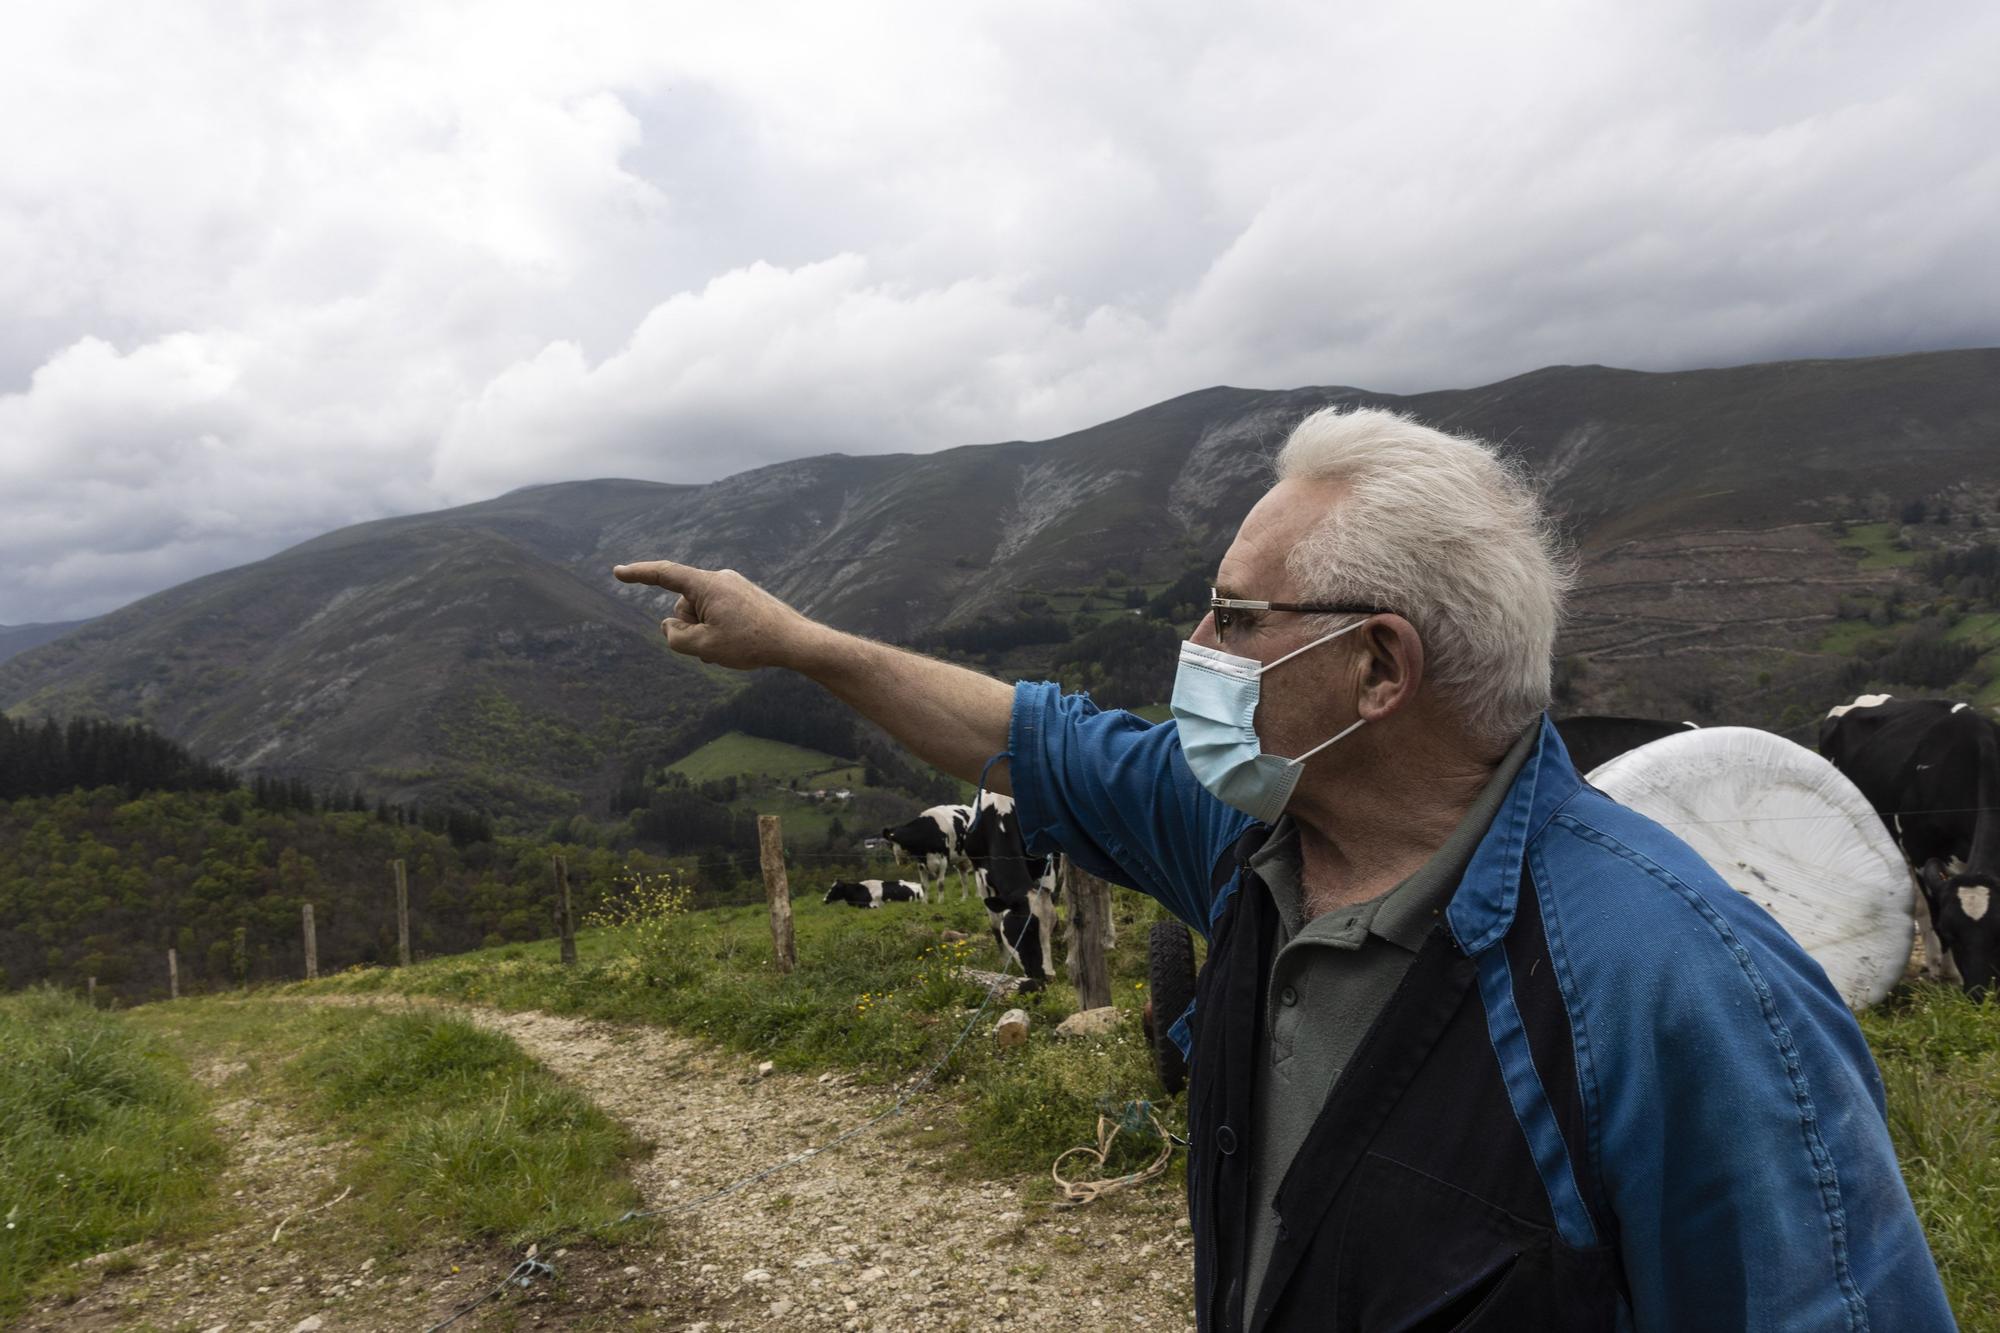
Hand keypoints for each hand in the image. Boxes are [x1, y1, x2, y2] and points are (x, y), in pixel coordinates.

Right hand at [611, 561, 823, 670]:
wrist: (797, 641)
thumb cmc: (752, 643)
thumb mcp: (704, 647)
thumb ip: (675, 637)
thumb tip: (668, 626)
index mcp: (708, 584)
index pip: (665, 575)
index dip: (639, 574)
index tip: (618, 572)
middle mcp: (720, 579)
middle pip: (684, 605)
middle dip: (689, 629)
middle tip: (714, 648)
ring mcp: (734, 587)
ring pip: (701, 614)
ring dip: (705, 633)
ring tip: (730, 648)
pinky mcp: (744, 597)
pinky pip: (718, 613)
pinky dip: (718, 630)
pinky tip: (737, 646)